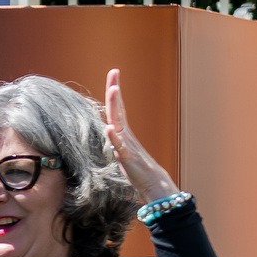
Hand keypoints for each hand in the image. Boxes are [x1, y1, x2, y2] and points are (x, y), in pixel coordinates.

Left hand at [102, 69, 180, 202]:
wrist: (152, 184)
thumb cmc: (135, 167)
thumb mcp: (120, 150)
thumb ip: (113, 139)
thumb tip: (105, 129)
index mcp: (123, 132)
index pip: (117, 107)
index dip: (115, 91)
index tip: (114, 72)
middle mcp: (125, 134)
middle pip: (118, 109)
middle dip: (115, 90)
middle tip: (114, 73)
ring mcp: (127, 144)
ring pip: (119, 122)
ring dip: (115, 107)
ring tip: (113, 90)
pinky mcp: (127, 158)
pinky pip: (120, 146)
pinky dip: (114, 137)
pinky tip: (109, 128)